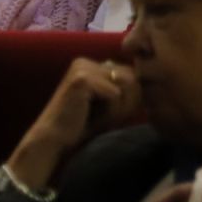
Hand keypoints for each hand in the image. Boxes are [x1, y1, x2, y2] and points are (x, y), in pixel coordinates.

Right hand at [7, 58, 142, 191]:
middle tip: (101, 115)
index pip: (131, 74)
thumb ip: (130, 88)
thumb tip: (147, 76)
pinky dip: (109, 110)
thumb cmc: (85, 124)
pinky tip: (89, 115)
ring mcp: (82, 67)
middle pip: (131, 77)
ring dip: (117, 107)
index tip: (106, 111)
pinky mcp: (82, 79)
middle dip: (124, 102)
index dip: (127, 97)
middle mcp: (85, 61)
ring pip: (126, 85)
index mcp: (92, 64)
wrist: (54, 141)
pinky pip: (115, 94)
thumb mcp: (114, 103)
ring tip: (96, 114)